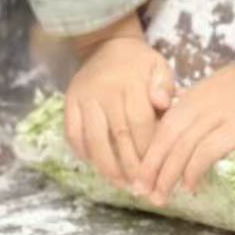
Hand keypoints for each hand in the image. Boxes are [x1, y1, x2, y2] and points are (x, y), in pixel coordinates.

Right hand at [63, 13, 174, 191]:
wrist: (105, 44)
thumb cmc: (138, 62)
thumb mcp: (158, 65)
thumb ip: (165, 84)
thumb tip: (164, 103)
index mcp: (130, 84)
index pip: (140, 124)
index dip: (148, 151)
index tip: (158, 172)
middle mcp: (105, 92)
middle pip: (118, 137)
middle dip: (131, 167)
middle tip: (141, 189)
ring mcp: (84, 98)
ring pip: (94, 140)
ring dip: (107, 167)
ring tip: (121, 185)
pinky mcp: (69, 103)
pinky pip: (73, 134)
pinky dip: (83, 153)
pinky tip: (97, 166)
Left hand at [135, 62, 234, 206]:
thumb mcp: (215, 89)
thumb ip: (197, 107)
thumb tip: (182, 129)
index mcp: (190, 97)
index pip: (160, 129)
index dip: (148, 154)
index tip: (139, 177)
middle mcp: (197, 106)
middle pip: (165, 141)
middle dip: (150, 169)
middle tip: (141, 193)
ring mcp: (215, 117)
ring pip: (181, 149)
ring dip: (167, 176)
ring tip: (161, 198)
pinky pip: (207, 152)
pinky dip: (195, 170)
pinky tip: (190, 187)